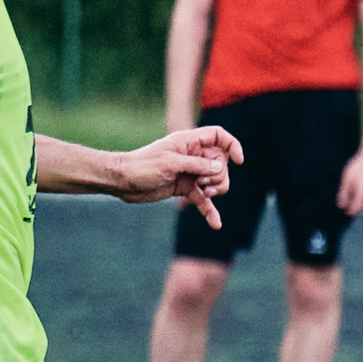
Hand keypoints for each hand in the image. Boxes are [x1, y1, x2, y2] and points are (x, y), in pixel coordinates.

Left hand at [116, 127, 240, 224]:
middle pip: (221, 163)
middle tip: (204, 183)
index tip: (239, 161)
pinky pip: (203, 200)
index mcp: (189, 142)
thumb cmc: (142, 166)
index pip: (219, 136)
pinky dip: (210, 211)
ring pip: (216, 181)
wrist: (123, 182)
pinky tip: (216, 224)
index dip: (232, 145)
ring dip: (216, 190)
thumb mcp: (170, 163)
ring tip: (203, 194)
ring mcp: (190, 173)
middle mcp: (192, 156)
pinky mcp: (185, 188)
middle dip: (219, 175)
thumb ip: (197, 164)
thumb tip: (221, 167)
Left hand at [336, 150, 362, 215]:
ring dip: (362, 204)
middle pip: (362, 208)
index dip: (350, 211)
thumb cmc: (358, 167)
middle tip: (348, 201)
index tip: (345, 211)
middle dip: (355, 207)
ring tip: (355, 196)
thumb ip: (343, 194)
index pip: (356, 209)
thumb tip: (341, 206)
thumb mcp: (347, 179)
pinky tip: (362, 193)